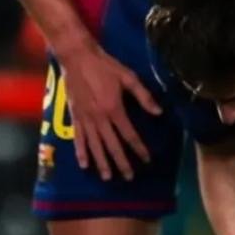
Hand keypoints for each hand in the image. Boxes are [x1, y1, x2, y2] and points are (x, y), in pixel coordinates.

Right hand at [58, 38, 161, 181]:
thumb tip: (159, 112)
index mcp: (114, 109)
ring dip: (102, 162)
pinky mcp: (74, 116)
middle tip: (129, 177)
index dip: (139, 148)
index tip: (147, 160)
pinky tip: (84, 164)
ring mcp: (85, 119)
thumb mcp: (128, 77)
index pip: (130, 134)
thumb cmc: (105, 66)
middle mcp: (99, 118)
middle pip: (112, 145)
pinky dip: (81, 152)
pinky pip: (78, 138)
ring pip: (95, 146)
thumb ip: (144, 96)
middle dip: (121, 162)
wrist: (77, 57)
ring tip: (108, 177)